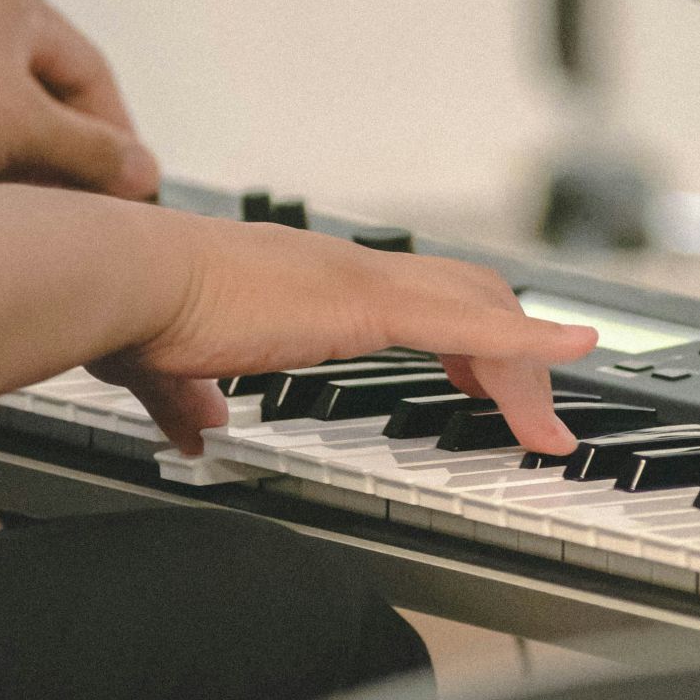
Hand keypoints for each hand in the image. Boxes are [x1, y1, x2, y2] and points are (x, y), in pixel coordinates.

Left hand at [0, 0, 158, 196]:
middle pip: (46, 85)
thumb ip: (93, 152)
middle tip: (84, 199)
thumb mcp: (23, 131)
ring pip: (0, 100)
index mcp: (13, 0)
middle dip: (69, 146)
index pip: (91, 72)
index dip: (117, 134)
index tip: (129, 184)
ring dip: (23, 150)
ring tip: (32, 200)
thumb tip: (143, 170)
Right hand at [86, 217, 598, 455]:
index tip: (482, 381)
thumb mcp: (168, 366)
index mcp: (311, 281)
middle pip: (466, 295)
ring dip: (524, 372)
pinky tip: (574, 350)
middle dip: (508, 358)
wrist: (125, 279)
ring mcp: (361, 279)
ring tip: (549, 430)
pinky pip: (473, 323)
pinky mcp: (365, 303)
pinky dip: (531, 339)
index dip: (462, 336)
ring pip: (479, 311)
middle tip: (530, 417)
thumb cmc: (136, 309)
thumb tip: (194, 431)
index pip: (415, 297)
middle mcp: (346, 269)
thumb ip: (187, 399)